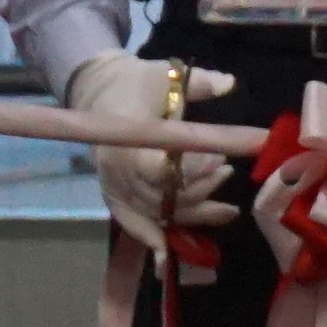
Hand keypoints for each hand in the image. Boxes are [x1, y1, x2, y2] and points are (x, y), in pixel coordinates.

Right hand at [69, 49, 239, 250]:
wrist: (98, 92)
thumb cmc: (133, 82)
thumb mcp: (161, 74)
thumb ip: (198, 83)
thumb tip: (228, 83)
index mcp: (123, 138)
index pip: (155, 169)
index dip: (189, 172)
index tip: (220, 160)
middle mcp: (114, 169)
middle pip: (160, 196)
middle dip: (199, 191)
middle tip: (227, 173)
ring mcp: (113, 185)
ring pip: (156, 213)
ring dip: (192, 215)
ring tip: (227, 211)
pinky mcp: (114, 194)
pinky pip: (133, 222)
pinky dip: (150, 237)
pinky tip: (168, 253)